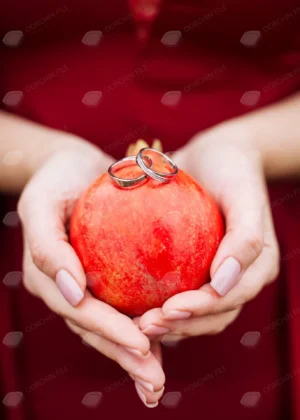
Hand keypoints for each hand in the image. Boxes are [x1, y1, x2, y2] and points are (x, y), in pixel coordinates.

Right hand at [18, 137, 164, 406]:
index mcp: (50, 277)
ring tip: (161, 379)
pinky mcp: (107, 278)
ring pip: (113, 326)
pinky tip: (174, 337)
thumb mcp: (41, 203)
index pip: (80, 311)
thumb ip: (46, 247)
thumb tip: (72, 291)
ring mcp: (87, 287)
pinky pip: (129, 304)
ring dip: (138, 353)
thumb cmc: (57, 179)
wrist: (75, 166)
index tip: (141, 345)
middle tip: (156, 381)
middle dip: (126, 357)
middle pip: (97, 330)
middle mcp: (68, 289)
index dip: (108, 332)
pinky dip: (147, 324)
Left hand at [138, 121, 279, 341]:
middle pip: (212, 315)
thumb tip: (222, 281)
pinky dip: (159, 303)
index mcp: (257, 266)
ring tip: (136, 324)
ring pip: (196, 313)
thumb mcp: (244, 194)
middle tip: (144, 325)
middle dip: (181, 325)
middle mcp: (238, 276)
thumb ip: (245, 237)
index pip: (230, 299)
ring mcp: (216, 274)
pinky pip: (178, 291)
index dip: (201, 311)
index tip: (167, 310)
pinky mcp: (195, 267)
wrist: (214, 154)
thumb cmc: (231, 169)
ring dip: (169, 324)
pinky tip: (132, 306)